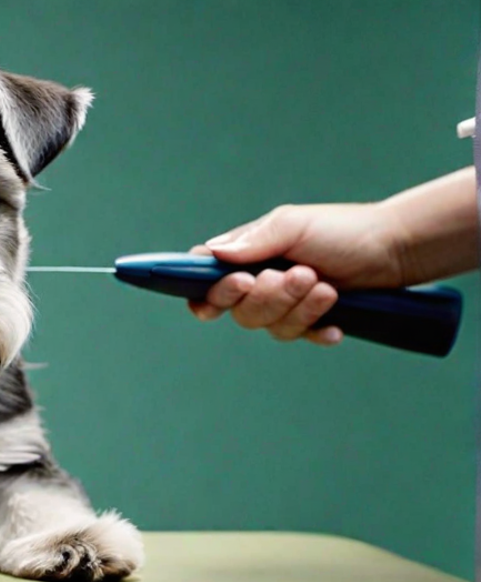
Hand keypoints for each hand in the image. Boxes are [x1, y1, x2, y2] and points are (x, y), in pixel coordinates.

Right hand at [188, 202, 405, 345]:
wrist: (394, 248)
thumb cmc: (341, 229)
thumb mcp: (294, 225)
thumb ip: (254, 240)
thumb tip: (214, 253)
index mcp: (245, 255)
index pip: (206, 278)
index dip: (210, 292)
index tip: (230, 290)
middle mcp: (259, 282)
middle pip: (240, 311)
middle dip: (271, 297)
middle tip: (303, 275)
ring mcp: (283, 304)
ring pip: (269, 326)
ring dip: (299, 309)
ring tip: (328, 287)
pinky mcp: (308, 321)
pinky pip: (300, 337)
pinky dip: (316, 331)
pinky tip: (335, 324)